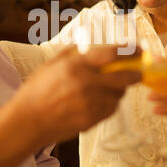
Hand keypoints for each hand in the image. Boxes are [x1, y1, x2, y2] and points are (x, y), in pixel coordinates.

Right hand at [0, 45, 140, 166]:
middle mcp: (87, 84)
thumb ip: (72, 54)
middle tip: (138, 72)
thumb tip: (87, 46)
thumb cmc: (36, 91)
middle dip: (135, 73)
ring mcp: (91, 103)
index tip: (138, 49)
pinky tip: (100, 101)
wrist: (28, 120)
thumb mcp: (51, 65)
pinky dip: (110, 104)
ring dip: (118, 90)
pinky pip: (110, 109)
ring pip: (118, 95)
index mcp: (77, 66)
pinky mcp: (92, 119)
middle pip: (124, 77)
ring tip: (110, 88)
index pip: (112, 54)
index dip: (129, 50)